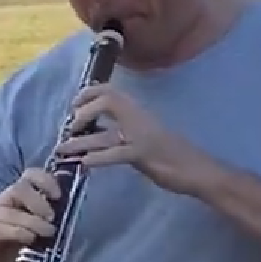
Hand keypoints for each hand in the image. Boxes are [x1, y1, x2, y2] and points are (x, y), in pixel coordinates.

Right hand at [0, 168, 63, 261]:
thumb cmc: (6, 251)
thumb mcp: (31, 233)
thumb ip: (44, 221)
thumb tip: (70, 216)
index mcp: (14, 199)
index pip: (29, 175)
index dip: (46, 180)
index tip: (59, 196)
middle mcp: (0, 203)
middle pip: (19, 187)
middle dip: (39, 201)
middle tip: (52, 218)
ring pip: (10, 209)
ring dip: (33, 221)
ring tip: (48, 233)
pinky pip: (0, 228)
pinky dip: (19, 232)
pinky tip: (30, 240)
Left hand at [54, 84, 220, 195]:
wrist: (198, 170)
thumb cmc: (171, 155)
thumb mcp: (143, 137)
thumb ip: (122, 131)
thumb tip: (95, 131)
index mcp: (138, 113)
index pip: (111, 91)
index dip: (89, 93)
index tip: (74, 105)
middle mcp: (139, 119)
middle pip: (109, 100)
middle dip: (84, 111)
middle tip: (70, 127)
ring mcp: (142, 136)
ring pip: (105, 134)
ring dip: (80, 142)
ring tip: (61, 151)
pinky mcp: (144, 155)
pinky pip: (117, 154)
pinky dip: (98, 158)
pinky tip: (84, 163)